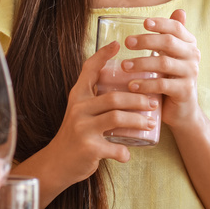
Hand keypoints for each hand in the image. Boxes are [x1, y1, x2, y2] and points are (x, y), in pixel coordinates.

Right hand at [43, 42, 148, 186]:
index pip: (89, 69)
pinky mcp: (88, 148)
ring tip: (150, 123)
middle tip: (153, 103)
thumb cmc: (75, 136)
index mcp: (77, 96)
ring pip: (117, 118)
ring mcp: (82, 128)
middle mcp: (78, 109)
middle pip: (114, 97)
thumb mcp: (80, 112)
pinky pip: (115, 148)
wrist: (56, 164)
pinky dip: (125, 152)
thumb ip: (96, 101)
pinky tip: (127, 154)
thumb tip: (125, 88)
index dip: (102, 55)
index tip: (117, 44)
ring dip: (138, 121)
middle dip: (138, 99)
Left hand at [118, 10, 201, 128]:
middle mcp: (193, 56)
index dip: (161, 23)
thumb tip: (179, 10)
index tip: (144, 22)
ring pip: (164, 63)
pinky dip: (146, 84)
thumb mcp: (170, 57)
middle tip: (127, 42)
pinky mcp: (185, 91)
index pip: (176, 28)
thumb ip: (171, 36)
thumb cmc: (171, 79)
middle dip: (146, 41)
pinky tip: (132, 85)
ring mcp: (191, 74)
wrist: (182, 111)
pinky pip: (163, 85)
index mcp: (188, 44)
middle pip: (169, 42)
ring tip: (123, 66)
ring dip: (141, 63)